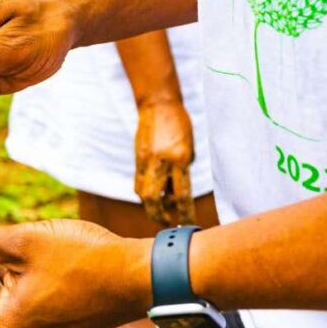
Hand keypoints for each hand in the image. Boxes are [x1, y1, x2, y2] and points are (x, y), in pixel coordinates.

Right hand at [134, 100, 195, 224]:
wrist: (158, 104)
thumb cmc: (180, 124)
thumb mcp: (189, 148)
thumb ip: (183, 169)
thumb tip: (176, 192)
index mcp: (179, 158)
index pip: (181, 194)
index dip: (184, 212)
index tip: (188, 223)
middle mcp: (161, 162)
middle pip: (153, 199)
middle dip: (159, 216)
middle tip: (168, 223)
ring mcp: (145, 160)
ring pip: (142, 192)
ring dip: (152, 204)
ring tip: (163, 207)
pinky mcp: (137, 158)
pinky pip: (139, 181)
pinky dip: (146, 190)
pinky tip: (155, 190)